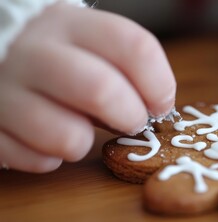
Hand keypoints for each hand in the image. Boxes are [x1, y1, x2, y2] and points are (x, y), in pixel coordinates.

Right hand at [0, 3, 175, 172]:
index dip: (160, 84)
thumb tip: (155, 107)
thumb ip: (125, 69)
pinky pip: (37, 160)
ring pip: (68, 137)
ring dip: (85, 143)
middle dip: (130, 117)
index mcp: (72, 25)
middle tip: (132, 122)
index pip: (135, 47)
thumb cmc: (60, 56)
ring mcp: (6, 90)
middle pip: (101, 90)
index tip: (161, 104)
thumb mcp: (90, 46)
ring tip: (77, 129)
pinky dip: (51, 157)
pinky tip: (45, 137)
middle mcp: (36, 52)